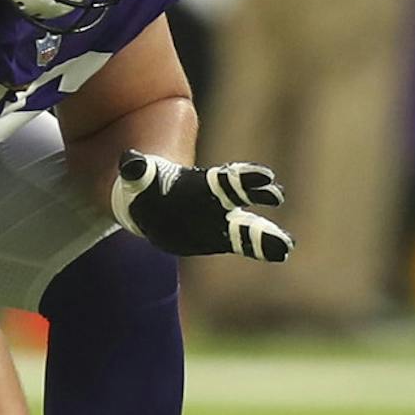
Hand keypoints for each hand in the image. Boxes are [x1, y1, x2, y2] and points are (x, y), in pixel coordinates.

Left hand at [111, 149, 293, 261]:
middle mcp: (219, 200)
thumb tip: (129, 162)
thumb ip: (136, 169)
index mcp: (201, 184)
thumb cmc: (149, 186)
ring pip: (246, 227)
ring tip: (285, 244)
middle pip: (239, 196)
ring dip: (263, 234)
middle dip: (257, 195)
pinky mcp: (222, 237)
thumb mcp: (139, 177)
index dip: (242, 177)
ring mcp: (223, 220)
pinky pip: (240, 243)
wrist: (156, 204)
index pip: (224, 180)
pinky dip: (258, 247)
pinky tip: (279, 252)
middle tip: (276, 194)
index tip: (263, 176)